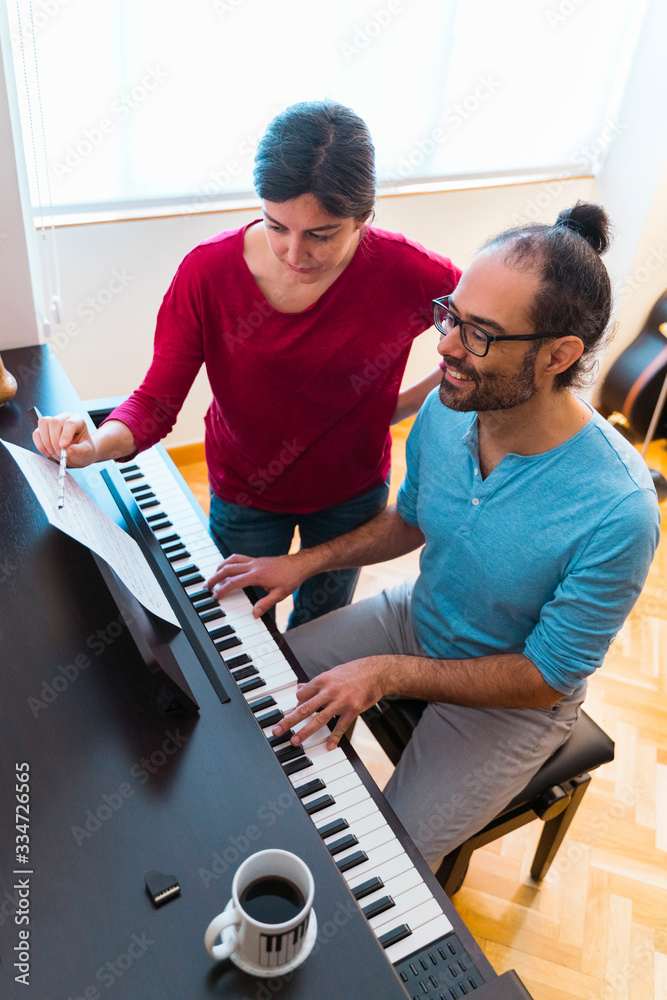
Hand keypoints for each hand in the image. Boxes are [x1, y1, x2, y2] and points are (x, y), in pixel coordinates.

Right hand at [32, 412, 97, 467]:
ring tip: (53, 452)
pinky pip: (36, 433)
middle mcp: (64, 418)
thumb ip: (80, 451)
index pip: (70, 423)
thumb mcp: (87, 452)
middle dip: (54, 440)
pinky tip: (47, 452)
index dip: (65, 434)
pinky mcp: (43, 429)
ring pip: (43, 423)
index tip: (63, 446)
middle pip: (54, 422)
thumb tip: (69, 450)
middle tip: (59, 453)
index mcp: (78, 421)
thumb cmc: (83, 450)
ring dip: (46, 441)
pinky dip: (39, 444)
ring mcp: (53, 422)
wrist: (77, 453)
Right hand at [206, 553, 308, 617]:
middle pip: (228, 569)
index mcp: (257, 575)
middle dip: (215, 577)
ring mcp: (253, 561)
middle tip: (206, 586)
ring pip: (231, 560)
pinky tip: (226, 569)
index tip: (215, 596)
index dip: (223, 589)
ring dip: (220, 568)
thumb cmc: (290, 579)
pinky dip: (228, 563)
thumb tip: (254, 614)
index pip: (234, 582)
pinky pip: (237, 558)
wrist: (299, 565)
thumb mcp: (280, 595)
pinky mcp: (255, 560)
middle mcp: (253, 565)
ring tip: (213, 577)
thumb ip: (266, 604)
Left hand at [272, 658, 386, 750]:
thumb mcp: (333, 673)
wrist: (377, 672)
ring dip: (306, 731)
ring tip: (296, 741)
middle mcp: (329, 691)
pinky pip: (341, 726)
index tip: (293, 712)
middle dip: (289, 720)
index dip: (296, 704)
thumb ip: (316, 683)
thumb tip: (300, 688)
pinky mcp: (353, 710)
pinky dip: (334, 737)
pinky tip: (329, 746)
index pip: (302, 695)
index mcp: (323, 680)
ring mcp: (341, 701)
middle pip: (305, 708)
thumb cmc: (355, 672)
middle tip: (278, 731)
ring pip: (319, 719)